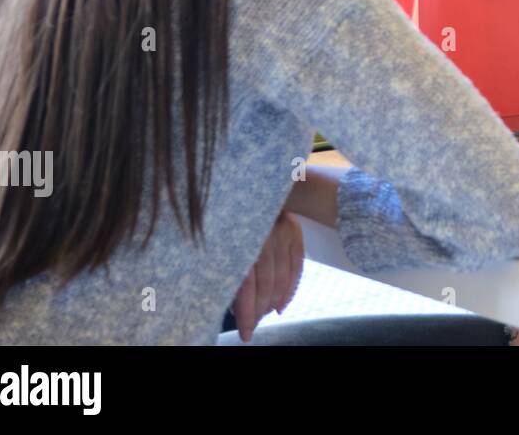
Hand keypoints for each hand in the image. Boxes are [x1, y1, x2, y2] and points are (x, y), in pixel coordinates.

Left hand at [231, 211, 303, 341]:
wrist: (250, 185)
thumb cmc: (228, 220)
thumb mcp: (221, 242)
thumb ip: (229, 269)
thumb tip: (234, 306)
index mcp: (240, 241)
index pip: (246, 286)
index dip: (247, 314)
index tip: (246, 333)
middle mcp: (264, 236)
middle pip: (266, 284)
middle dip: (260, 310)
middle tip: (253, 324)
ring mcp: (282, 232)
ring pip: (282, 278)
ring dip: (273, 302)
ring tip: (264, 315)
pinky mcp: (295, 231)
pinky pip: (297, 266)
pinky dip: (290, 289)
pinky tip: (281, 305)